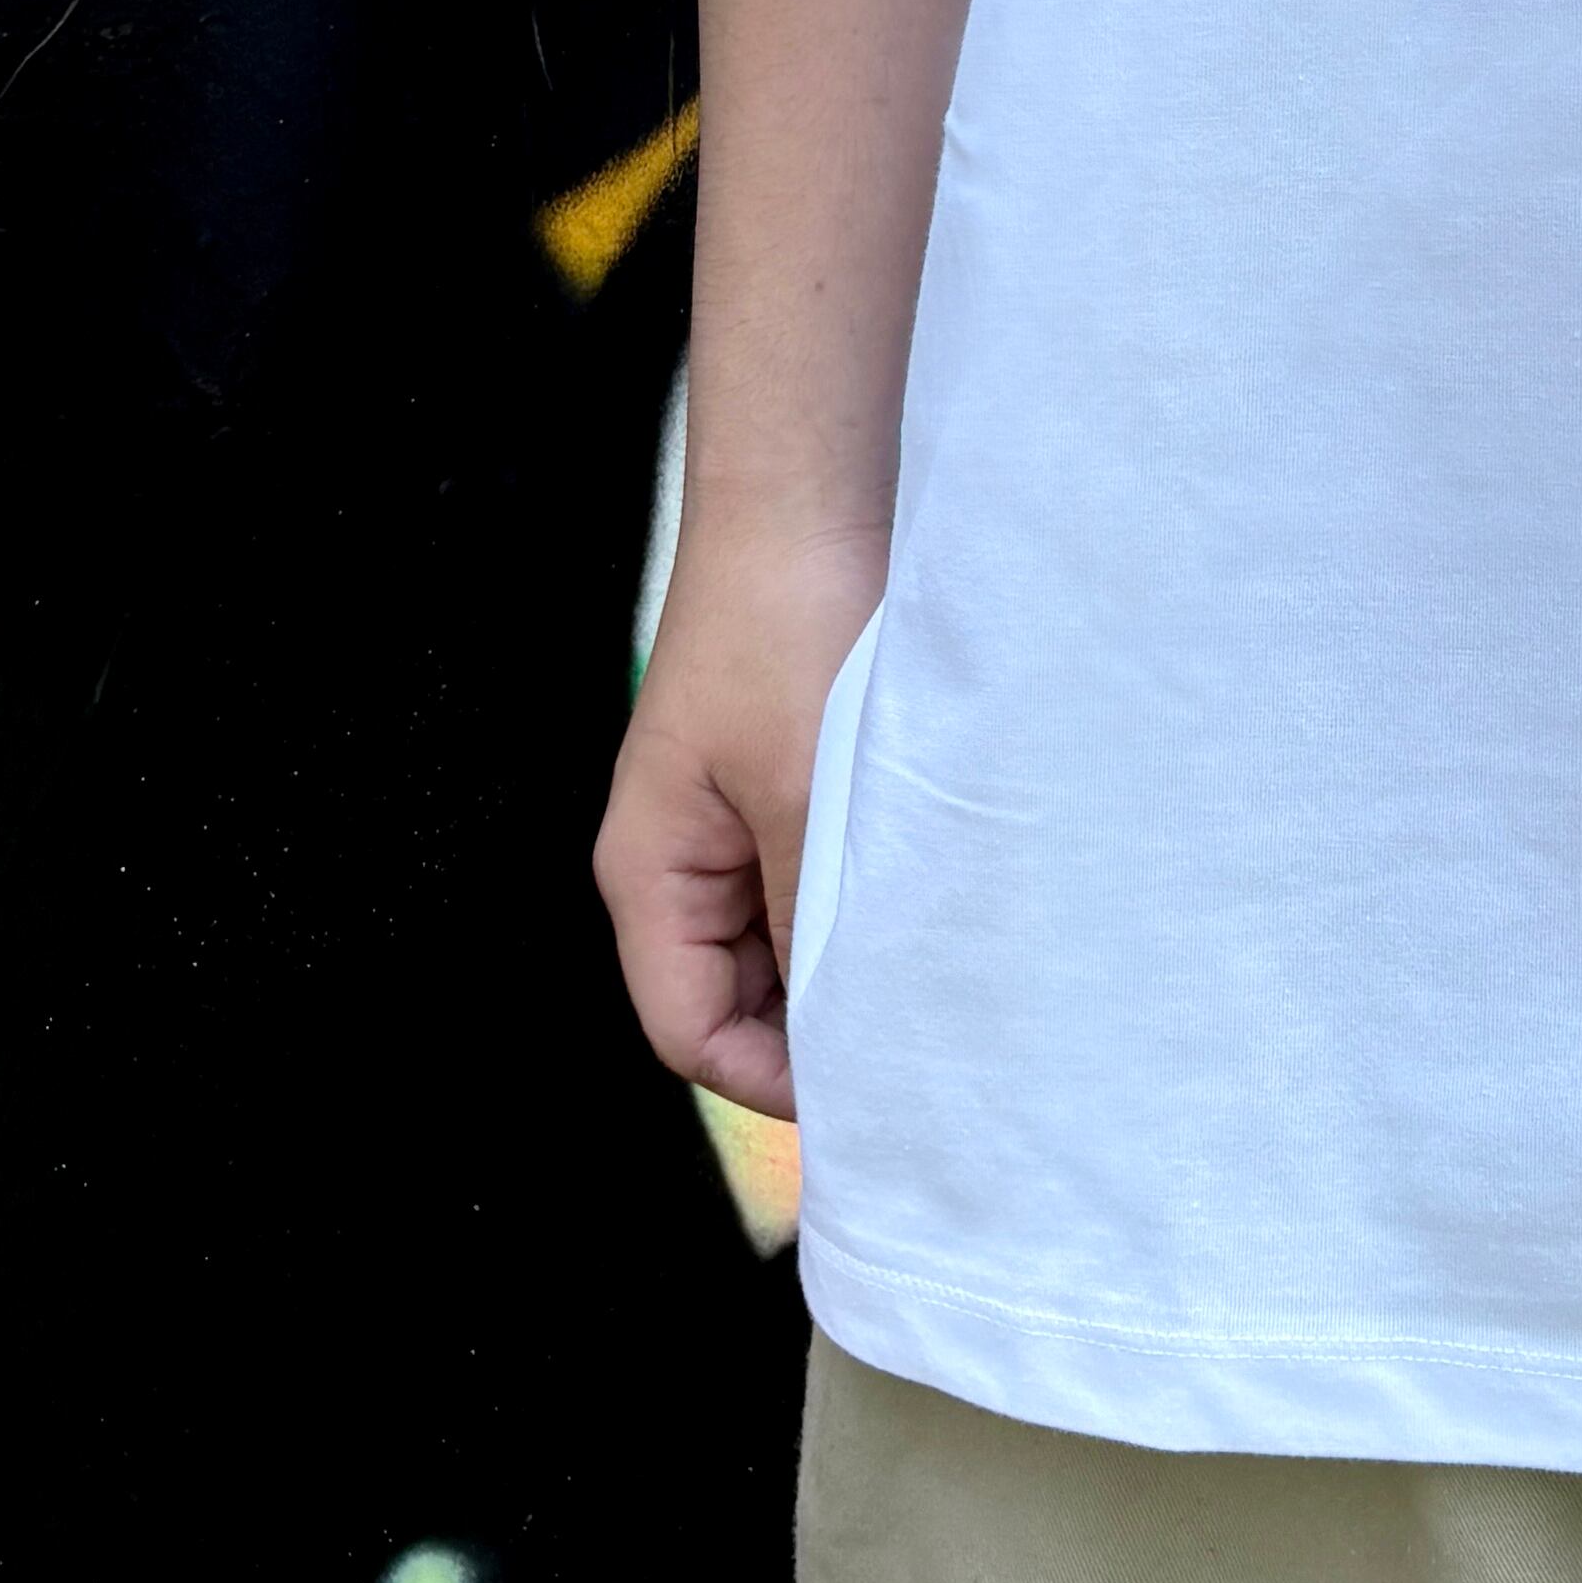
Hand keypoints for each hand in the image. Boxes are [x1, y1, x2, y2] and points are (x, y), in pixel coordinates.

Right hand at [594, 523, 885, 1120]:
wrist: (807, 496)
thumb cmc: (789, 628)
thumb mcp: (806, 786)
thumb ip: (813, 909)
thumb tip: (843, 1019)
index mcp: (648, 872)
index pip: (691, 1032)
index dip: (773, 1078)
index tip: (877, 1086)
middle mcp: (677, 856)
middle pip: (732, 995)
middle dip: (813, 1022)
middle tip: (923, 1037)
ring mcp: (729, 816)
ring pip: (778, 934)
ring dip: (844, 952)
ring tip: (933, 965)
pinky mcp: (779, 775)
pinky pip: (808, 870)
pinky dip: (856, 891)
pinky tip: (926, 892)